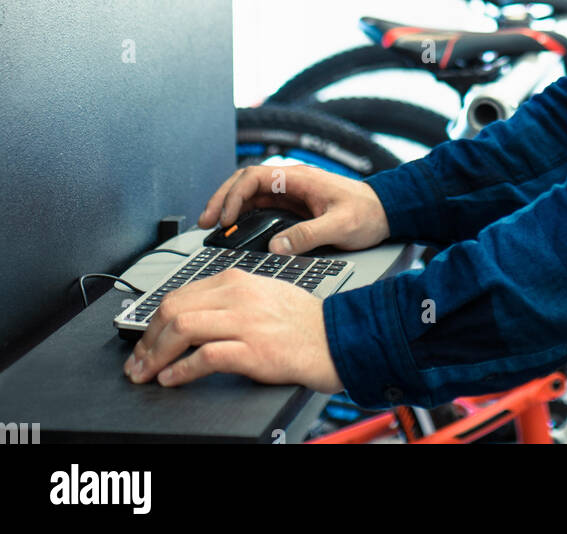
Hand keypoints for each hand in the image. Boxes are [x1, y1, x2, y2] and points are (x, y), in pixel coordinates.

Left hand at [123, 268, 342, 390]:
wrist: (337, 337)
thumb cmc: (303, 321)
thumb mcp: (262, 295)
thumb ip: (227, 301)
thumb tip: (190, 320)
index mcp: (236, 280)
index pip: (179, 294)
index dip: (152, 322)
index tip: (143, 343)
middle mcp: (237, 295)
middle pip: (173, 309)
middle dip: (146, 339)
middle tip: (137, 363)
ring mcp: (245, 322)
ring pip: (182, 328)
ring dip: (155, 355)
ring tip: (146, 373)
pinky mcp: (253, 350)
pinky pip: (205, 356)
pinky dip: (180, 370)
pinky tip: (171, 379)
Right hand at [197, 163, 391, 255]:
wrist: (386, 211)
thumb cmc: (367, 213)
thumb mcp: (340, 226)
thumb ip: (308, 235)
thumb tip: (275, 246)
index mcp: (299, 178)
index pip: (255, 177)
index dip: (234, 195)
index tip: (224, 218)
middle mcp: (291, 182)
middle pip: (245, 182)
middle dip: (222, 199)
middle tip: (205, 221)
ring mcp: (290, 193)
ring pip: (250, 194)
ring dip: (230, 207)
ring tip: (212, 226)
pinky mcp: (293, 206)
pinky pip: (260, 206)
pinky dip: (243, 215)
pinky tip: (234, 229)